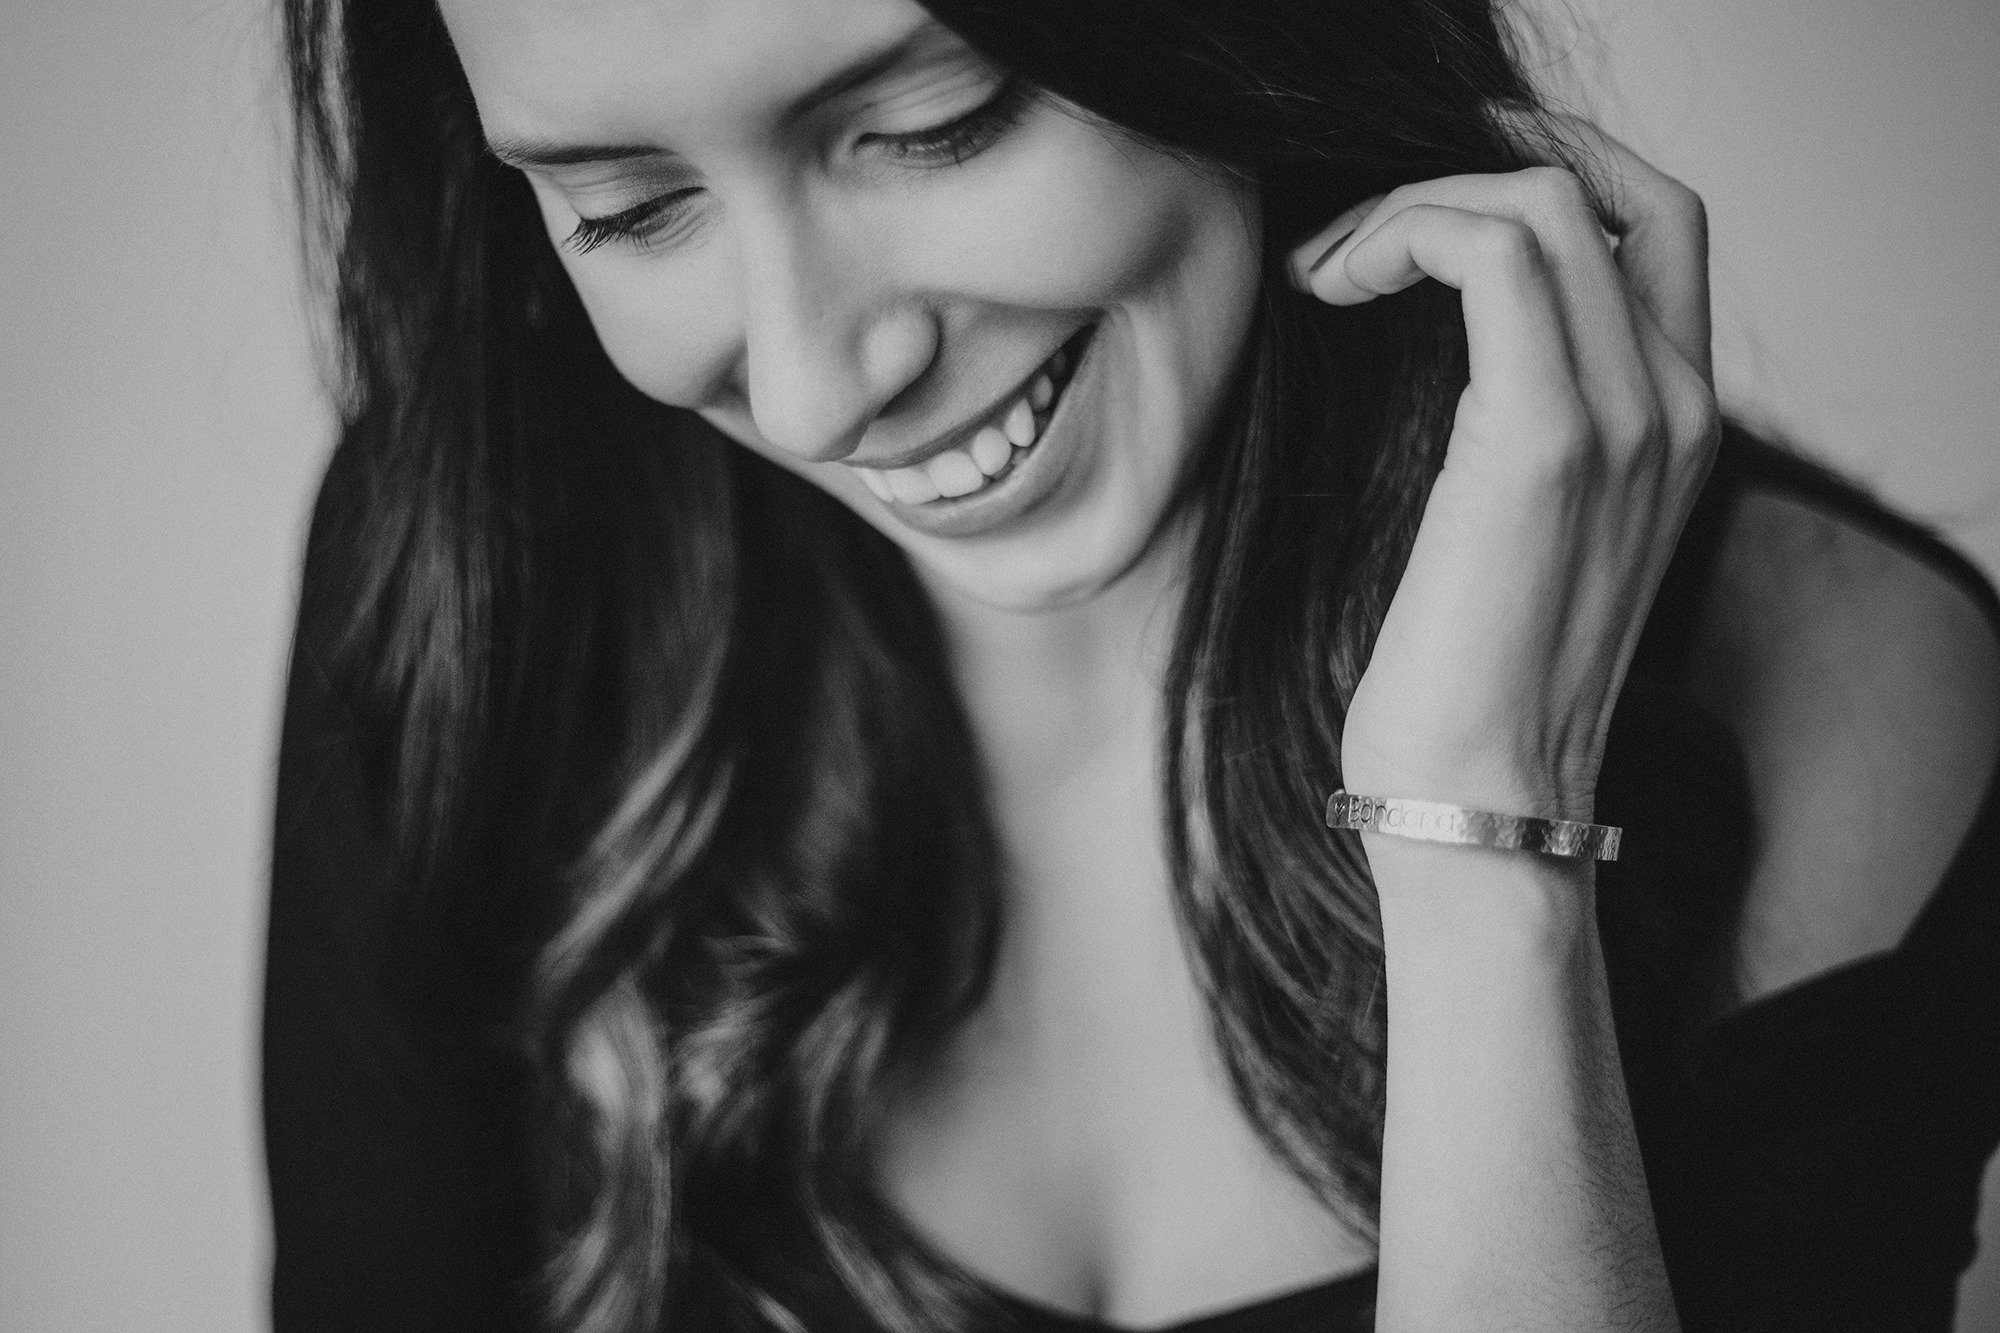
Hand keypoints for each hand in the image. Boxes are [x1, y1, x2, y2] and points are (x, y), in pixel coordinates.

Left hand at [1290, 116, 1719, 828]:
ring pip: (1542, 208)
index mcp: (1675, 426)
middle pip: (1608, 191)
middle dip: (1470, 169)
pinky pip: (1492, 257)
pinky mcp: (1545, 444)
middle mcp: (1677, 408)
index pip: (1655, 224)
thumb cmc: (1465, 684)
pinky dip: (1400, 236)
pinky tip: (1328, 287)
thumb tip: (1419, 335)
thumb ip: (1513, 429)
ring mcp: (1627, 420)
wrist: (1476, 805)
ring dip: (1411, 207)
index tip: (1423, 196)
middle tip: (1361, 226)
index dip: (1546, 172)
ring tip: (1325, 269)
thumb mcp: (1509, 534)